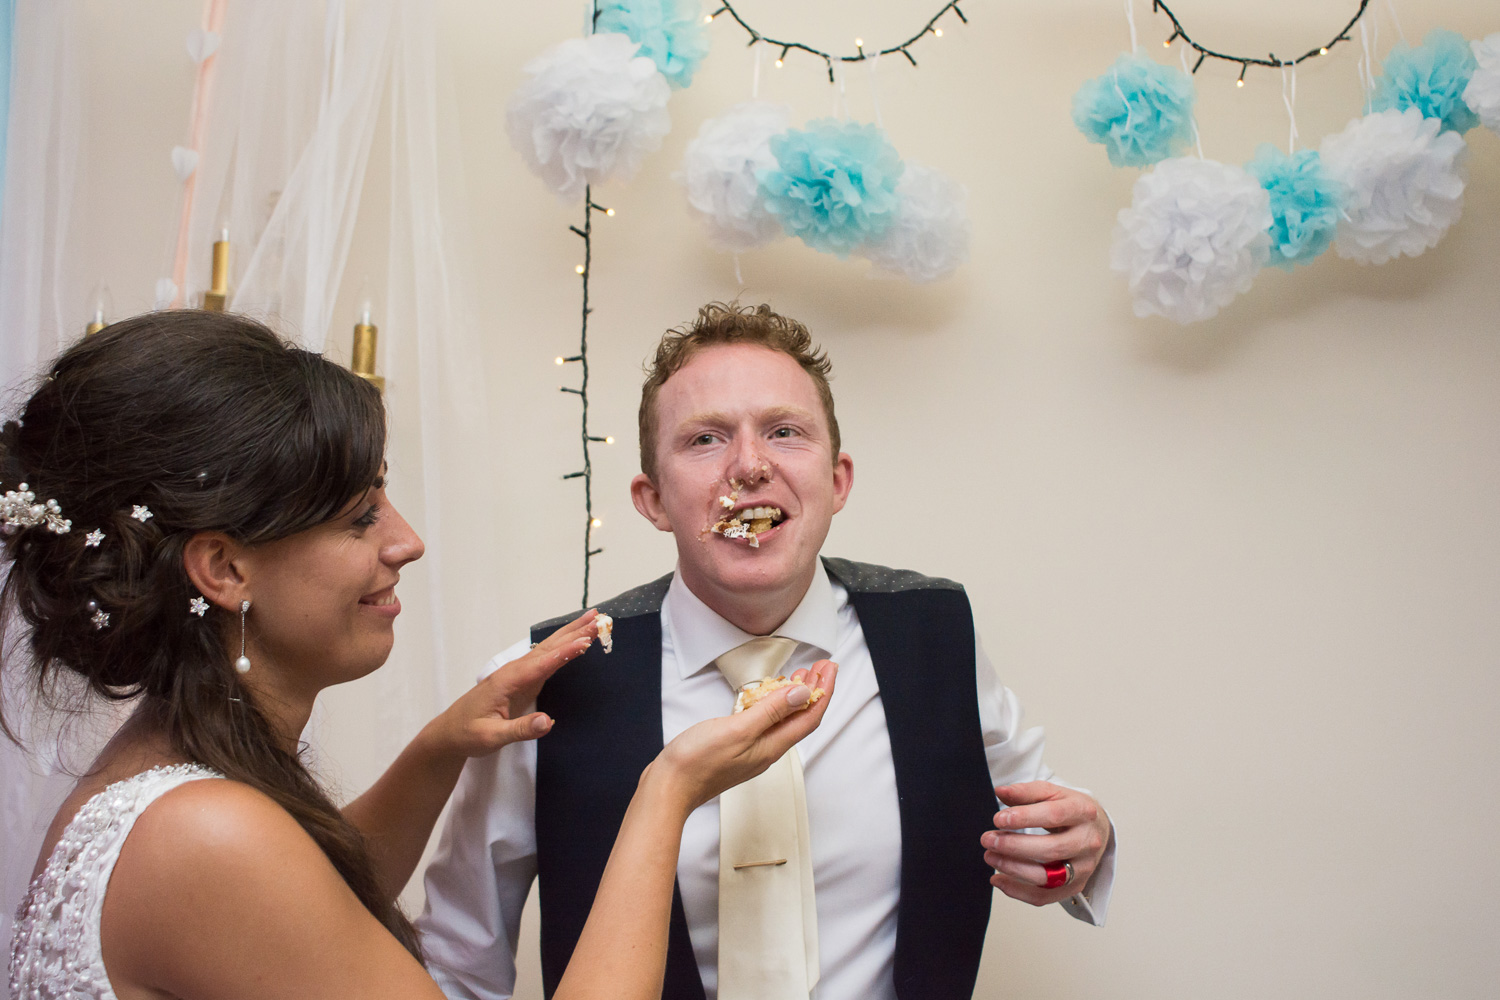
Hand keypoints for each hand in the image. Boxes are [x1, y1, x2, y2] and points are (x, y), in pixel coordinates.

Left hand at [422, 610, 601, 760]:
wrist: (449, 733)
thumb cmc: (468, 734)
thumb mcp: (491, 737)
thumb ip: (520, 729)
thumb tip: (548, 722)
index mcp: (507, 680)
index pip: (542, 663)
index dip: (565, 652)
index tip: (587, 640)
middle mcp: (515, 671)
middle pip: (549, 647)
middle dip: (574, 631)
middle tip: (598, 617)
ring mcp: (519, 674)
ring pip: (549, 650)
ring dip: (571, 634)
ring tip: (592, 619)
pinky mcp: (523, 681)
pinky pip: (547, 660)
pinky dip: (564, 649)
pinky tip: (574, 642)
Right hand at [650, 661, 837, 811]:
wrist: (670, 787)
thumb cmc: (698, 762)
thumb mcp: (738, 729)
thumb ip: (771, 711)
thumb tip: (801, 694)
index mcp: (772, 746)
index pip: (810, 716)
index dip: (823, 691)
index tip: (829, 668)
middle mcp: (767, 750)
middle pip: (801, 718)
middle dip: (815, 691)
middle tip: (821, 667)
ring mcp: (753, 750)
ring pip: (784, 721)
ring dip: (796, 697)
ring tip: (801, 676)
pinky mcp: (738, 748)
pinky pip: (767, 724)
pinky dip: (774, 705)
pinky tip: (768, 697)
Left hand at [981, 782, 1110, 905]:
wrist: (1096, 828)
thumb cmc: (1070, 809)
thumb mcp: (1052, 793)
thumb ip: (1026, 792)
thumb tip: (1000, 791)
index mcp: (1083, 812)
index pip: (1053, 815)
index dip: (1024, 818)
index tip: (998, 819)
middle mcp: (1087, 842)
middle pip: (1051, 849)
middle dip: (1014, 846)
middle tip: (988, 840)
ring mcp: (1083, 867)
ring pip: (1047, 877)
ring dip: (1013, 869)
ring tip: (990, 857)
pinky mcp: (1075, 886)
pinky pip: (1045, 896)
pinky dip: (1018, 892)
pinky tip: (998, 879)